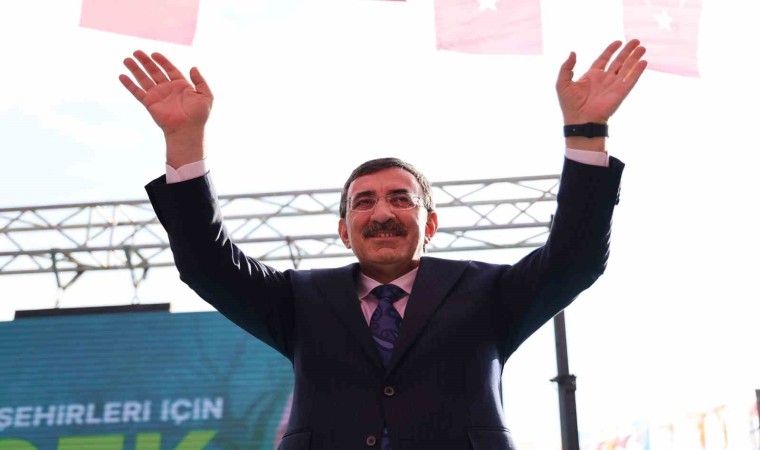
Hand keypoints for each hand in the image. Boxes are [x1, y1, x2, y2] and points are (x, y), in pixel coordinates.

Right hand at [119, 51, 212, 166]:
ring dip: (135, 69)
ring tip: (127, 59)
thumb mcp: (206, 95)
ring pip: (144, 79)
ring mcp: (157, 96)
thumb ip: (200, 81)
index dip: (162, 61)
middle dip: (145, 61)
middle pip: (154, 71)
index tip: (154, 54)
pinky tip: (122, 76)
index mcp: (180, 85)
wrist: (187, 130)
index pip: (169, 69)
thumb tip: (193, 67)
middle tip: (136, 52)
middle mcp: (167, 89)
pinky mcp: (150, 103)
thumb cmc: (198, 115)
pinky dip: (129, 84)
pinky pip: (137, 92)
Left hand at [556, 40, 646, 124]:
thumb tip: (573, 52)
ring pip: (626, 68)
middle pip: (618, 61)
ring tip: (642, 48)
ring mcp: (613, 85)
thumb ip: (566, 67)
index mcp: (592, 76)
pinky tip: (644, 62)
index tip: (618, 41)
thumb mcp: (562, 83)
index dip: (611, 50)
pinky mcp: (621, 92)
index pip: (604, 59)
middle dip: (627, 51)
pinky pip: (631, 79)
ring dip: (635, 58)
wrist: (580, 120)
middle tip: (636, 41)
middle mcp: (604, 79)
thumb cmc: (570, 104)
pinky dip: (637, 71)